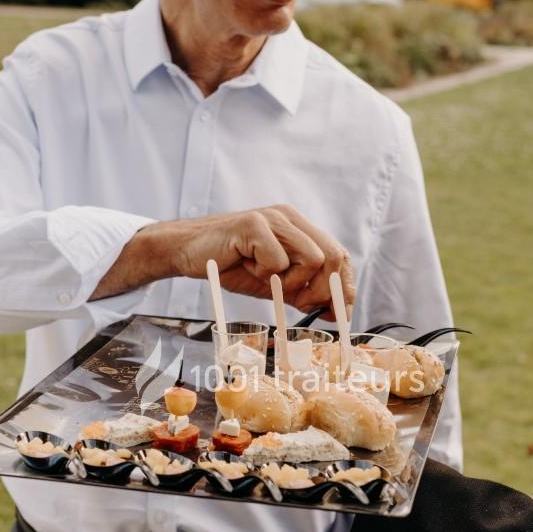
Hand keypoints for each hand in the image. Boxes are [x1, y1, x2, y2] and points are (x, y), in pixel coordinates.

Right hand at [168, 205, 355, 314]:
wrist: (188, 251)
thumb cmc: (232, 265)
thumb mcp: (274, 283)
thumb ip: (303, 292)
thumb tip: (335, 311)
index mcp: (300, 228)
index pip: (340, 254)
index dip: (344, 286)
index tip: (339, 313)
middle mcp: (291, 218)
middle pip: (333, 256)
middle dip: (323, 290)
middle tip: (300, 304)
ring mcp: (273, 219)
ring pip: (312, 258)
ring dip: (292, 282)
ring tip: (267, 281)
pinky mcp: (254, 225)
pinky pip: (278, 260)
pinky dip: (266, 273)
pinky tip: (248, 267)